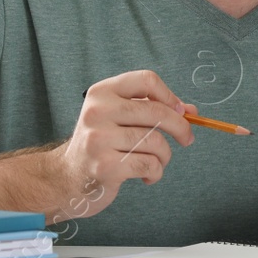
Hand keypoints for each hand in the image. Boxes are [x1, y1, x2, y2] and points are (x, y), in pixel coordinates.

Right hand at [50, 70, 195, 218]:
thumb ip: (153, 110)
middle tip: (187, 138)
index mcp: (102, 92)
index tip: (181, 111)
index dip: (170, 96)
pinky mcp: (106, 166)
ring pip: (156, 142)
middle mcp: (98, 111)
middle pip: (157, 111)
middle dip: (180, 127)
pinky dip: (156, 172)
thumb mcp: (121, 119)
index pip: (146, 80)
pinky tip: (147, 176)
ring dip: (165, 155)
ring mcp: (99, 139)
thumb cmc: (101, 144)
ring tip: (156, 162)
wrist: (66, 178)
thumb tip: (191, 111)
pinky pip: (150, 165)